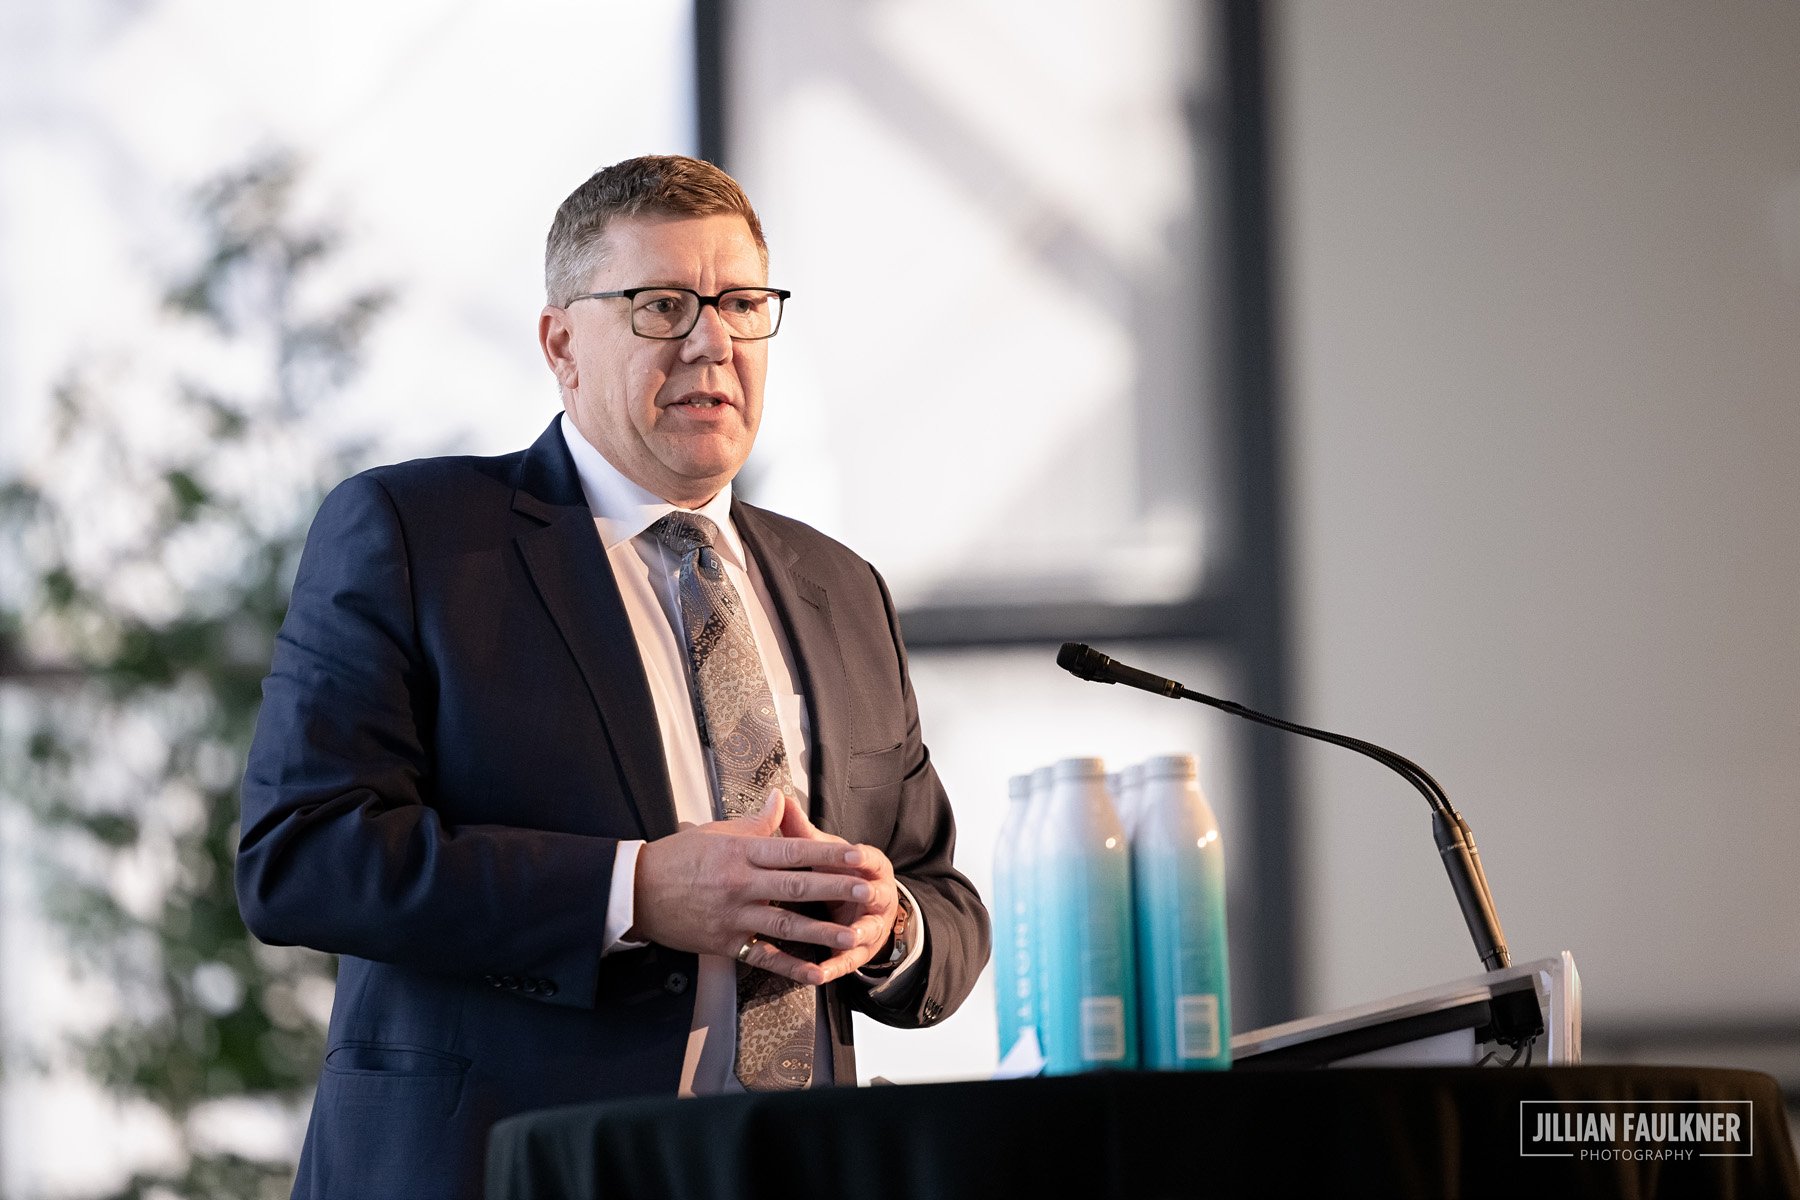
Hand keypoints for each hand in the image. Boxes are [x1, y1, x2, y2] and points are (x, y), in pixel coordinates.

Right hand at [629, 790, 879, 985]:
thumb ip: (756, 822)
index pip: (793, 851)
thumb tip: (782, 799)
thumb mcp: (717, 832)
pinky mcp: (725, 943)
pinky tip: (816, 972)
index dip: (828, 854)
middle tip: (868, 890)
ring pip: (785, 924)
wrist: (636, 891)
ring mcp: (733, 916)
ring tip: (852, 935)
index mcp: (741, 852)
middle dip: (835, 889)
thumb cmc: (679, 857)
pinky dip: (790, 966)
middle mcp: (740, 884)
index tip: (857, 854)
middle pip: (796, 887)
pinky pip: (763, 956)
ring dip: (821, 931)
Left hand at [777, 791, 900, 975]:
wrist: (863, 906)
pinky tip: (820, 973)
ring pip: (866, 930)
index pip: (870, 858)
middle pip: (874, 894)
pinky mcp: (858, 953)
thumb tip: (780, 799)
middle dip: (867, 893)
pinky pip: (846, 962)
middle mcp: (877, 895)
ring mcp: (871, 926)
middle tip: (862, 891)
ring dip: (857, 933)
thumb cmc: (839, 873)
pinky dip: (834, 967)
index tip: (853, 853)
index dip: (862, 856)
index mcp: (871, 867)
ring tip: (848, 936)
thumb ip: (801, 831)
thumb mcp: (824, 852)